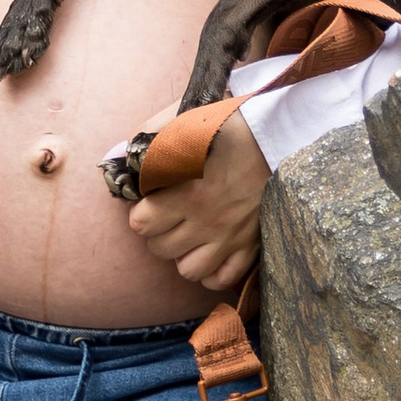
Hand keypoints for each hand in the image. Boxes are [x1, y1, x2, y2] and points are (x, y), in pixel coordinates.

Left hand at [128, 106, 268, 292]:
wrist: (280, 133)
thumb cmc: (229, 126)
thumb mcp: (184, 122)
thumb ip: (148, 138)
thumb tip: (120, 157)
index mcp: (187, 191)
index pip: (141, 224)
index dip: (140, 211)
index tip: (149, 200)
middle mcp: (206, 221)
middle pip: (160, 249)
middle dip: (158, 232)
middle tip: (168, 216)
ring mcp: (230, 236)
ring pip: (189, 271)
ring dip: (182, 255)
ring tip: (188, 235)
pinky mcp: (251, 244)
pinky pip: (222, 279)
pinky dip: (212, 271)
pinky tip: (210, 251)